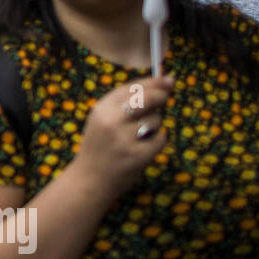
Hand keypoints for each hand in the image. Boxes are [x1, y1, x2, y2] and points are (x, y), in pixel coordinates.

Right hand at [74, 76, 174, 198]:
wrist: (90, 179)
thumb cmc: (101, 145)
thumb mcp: (103, 119)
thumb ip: (125, 103)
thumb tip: (162, 84)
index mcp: (101, 109)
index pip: (132, 87)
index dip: (153, 81)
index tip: (169, 79)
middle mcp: (111, 121)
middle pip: (147, 98)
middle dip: (161, 96)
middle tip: (166, 97)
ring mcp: (124, 139)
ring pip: (156, 120)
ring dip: (155, 125)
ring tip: (139, 136)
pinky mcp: (137, 156)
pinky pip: (161, 139)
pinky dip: (157, 142)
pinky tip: (144, 148)